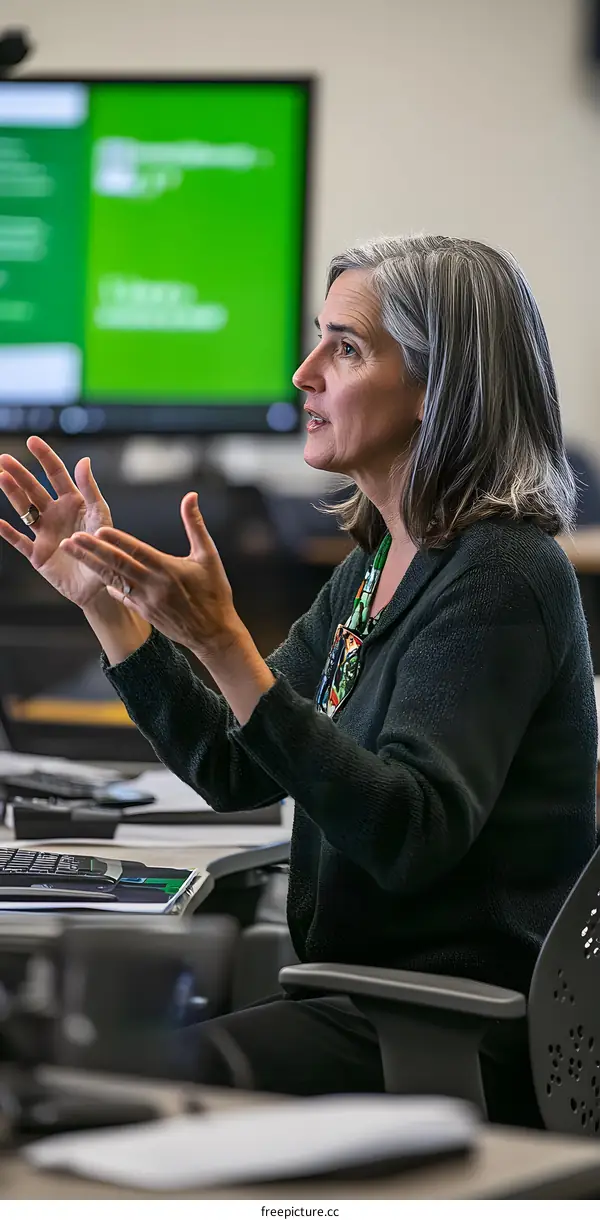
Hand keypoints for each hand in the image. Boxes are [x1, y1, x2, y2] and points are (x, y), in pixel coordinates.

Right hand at [0, 436, 112, 608]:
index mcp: (73, 503)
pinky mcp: (37, 554)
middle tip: (4, 459)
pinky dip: (7, 532)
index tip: (33, 441)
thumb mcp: (101, 517)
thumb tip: (83, 460)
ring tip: (1, 476)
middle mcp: (56, 514)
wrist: (100, 584)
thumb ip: (91, 490)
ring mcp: (45, 533)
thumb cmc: (105, 549)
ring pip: (24, 509)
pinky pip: (19, 541)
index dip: (45, 457)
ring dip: (13, 494)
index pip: (57, 475)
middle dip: (20, 474)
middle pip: (34, 489)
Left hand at [60, 491, 241, 656]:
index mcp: (169, 569)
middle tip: (72, 538)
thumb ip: (195, 524)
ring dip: (92, 565)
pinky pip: (122, 597)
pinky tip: (96, 575)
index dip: (117, 540)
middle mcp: (153, 586)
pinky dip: (109, 585)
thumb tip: (190, 495)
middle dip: (92, 550)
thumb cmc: (215, 592)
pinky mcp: (144, 613)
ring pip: (113, 580)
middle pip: (118, 565)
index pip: (138, 551)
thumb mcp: (209, 556)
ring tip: (73, 552)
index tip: (98, 529)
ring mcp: (146, 602)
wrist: (214, 633)